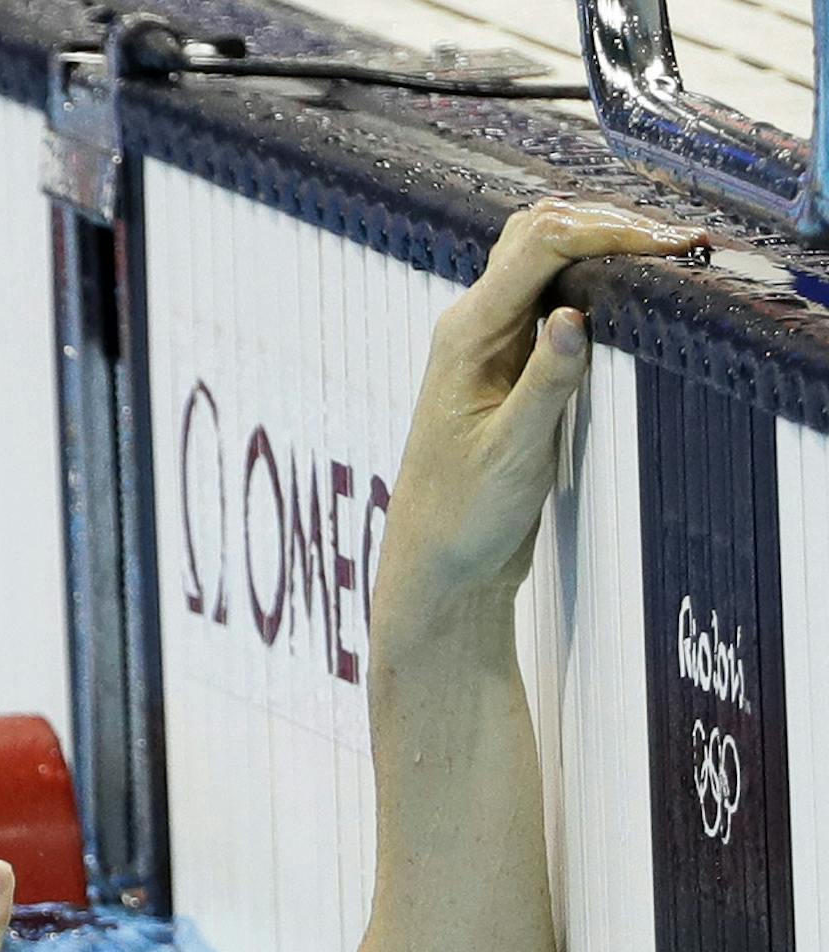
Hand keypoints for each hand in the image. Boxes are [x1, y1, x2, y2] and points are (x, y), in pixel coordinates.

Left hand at [381, 200, 705, 636]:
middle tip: (682, 244)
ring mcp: (490, 338)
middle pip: (539, 233)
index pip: (539, 246)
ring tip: (670, 255)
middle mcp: (474, 324)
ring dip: (601, 245)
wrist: (439, 557)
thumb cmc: (465, 513)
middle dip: (609, 225)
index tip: (674, 245)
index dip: (609, 231)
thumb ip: (546, 383)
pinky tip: (636, 287)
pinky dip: (592, 276)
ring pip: (543, 258)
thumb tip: (574, 315)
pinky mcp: (509, 359)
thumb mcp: (514, 452)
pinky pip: (548, 294)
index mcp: (467, 334)